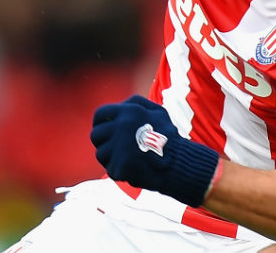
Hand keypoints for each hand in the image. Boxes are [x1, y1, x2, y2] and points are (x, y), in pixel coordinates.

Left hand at [90, 95, 220, 206]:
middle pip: (95, 135)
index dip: (100, 123)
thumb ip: (136, 104)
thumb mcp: (157, 111)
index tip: (105, 131)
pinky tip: (133, 170)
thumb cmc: (168, 137)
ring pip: (100, 154)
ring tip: (126, 160)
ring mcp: (118, 148)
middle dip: (102, 142)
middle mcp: (120, 127)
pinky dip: (120, 172)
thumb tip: (119, 105)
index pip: (100, 114)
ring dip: (110, 158)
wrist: (180, 164)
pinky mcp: (119, 167)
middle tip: (114, 148)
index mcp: (127, 112)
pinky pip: (111, 169)